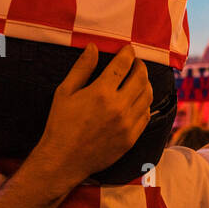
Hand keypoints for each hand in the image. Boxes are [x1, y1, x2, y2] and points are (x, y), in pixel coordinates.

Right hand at [30, 44, 151, 189]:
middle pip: (141, 78)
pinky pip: (146, 115)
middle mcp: (118, 107)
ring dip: (145, 83)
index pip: (124, 64)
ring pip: (147, 96)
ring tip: (138, 79)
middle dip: (140, 66)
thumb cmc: (60, 124)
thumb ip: (81, 68)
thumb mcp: (65, 92)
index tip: (128, 49)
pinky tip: (137, 100)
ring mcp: (127, 124)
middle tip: (136, 63)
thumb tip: (93, 47)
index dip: (128, 53)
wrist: (63, 160)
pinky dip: (145, 104)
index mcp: (101, 92)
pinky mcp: (131, 138)